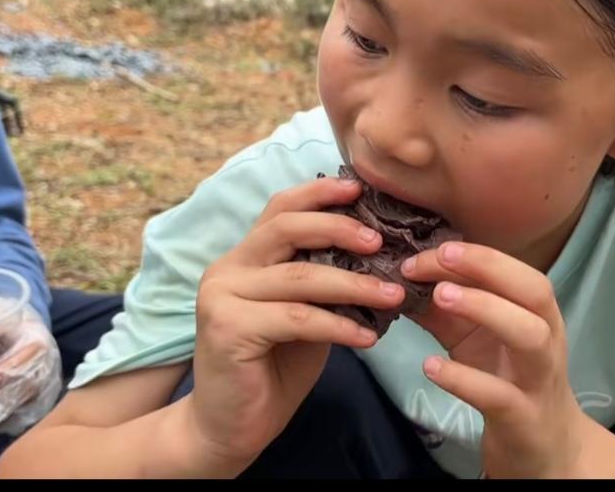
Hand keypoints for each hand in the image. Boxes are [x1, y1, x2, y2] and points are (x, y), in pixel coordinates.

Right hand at [186, 175, 405, 474]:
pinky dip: (338, 325)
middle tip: (381, 242)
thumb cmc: (274, 367)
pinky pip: (297, 319)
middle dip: (339, 228)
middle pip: (286, 228)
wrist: (232, 426)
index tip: (359, 188)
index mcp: (244, 257)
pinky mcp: (227, 328)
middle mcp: (227, 268)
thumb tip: (378, 254)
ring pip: (299, 276)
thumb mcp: (305, 314)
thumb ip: (323, 280)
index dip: (318, 193)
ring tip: (392, 295)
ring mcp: (222, 296)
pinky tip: (367, 337)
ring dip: (353, 285)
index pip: (280, 209)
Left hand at [403, 241, 587, 477]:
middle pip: (535, 291)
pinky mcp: (522, 417)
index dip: (478, 255)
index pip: (518, 271)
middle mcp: (547, 339)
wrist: (540, 446)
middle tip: (440, 258)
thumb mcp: (474, 338)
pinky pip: (497, 395)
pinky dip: (462, 378)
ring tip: (438, 297)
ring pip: (528, 335)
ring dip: (485, 308)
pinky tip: (429, 365)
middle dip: (488, 267)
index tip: (434, 248)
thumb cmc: (505, 380)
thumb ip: (446, 308)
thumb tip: (402, 273)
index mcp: (538, 315)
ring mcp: (537, 379)